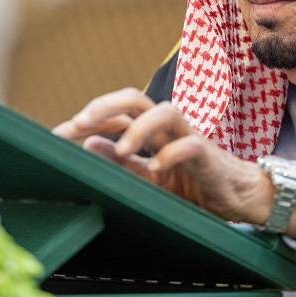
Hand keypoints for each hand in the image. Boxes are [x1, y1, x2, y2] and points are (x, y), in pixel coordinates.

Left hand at [53, 88, 288, 228]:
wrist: (238, 198)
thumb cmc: (193, 185)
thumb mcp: (149, 177)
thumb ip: (122, 162)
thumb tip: (88, 144)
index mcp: (150, 131)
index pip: (114, 114)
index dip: (86, 120)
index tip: (57, 136)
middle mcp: (167, 127)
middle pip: (136, 98)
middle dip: (106, 105)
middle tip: (79, 122)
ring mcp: (189, 137)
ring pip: (165, 112)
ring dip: (139, 128)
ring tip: (122, 150)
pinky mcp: (209, 154)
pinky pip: (190, 146)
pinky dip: (171, 155)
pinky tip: (156, 168)